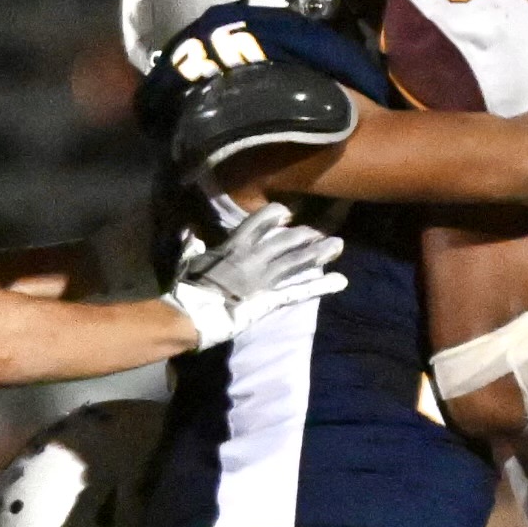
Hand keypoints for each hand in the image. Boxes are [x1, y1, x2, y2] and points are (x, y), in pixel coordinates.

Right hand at [164, 206, 346, 347]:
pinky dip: (321, 286)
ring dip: (320, 253)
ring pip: (298, 261)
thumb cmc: (186, 288)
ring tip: (338, 245)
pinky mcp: (271, 300)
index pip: (258, 222)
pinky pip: (300, 291)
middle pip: (286, 240)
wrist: (192, 313)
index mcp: (233, 246)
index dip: (274, 215)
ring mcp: (265, 279)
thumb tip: (187, 233)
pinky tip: (341, 281)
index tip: (287, 213)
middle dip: (305, 234)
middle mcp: (254, 258)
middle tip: (320, 232)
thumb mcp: (187, 262)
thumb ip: (190, 246)